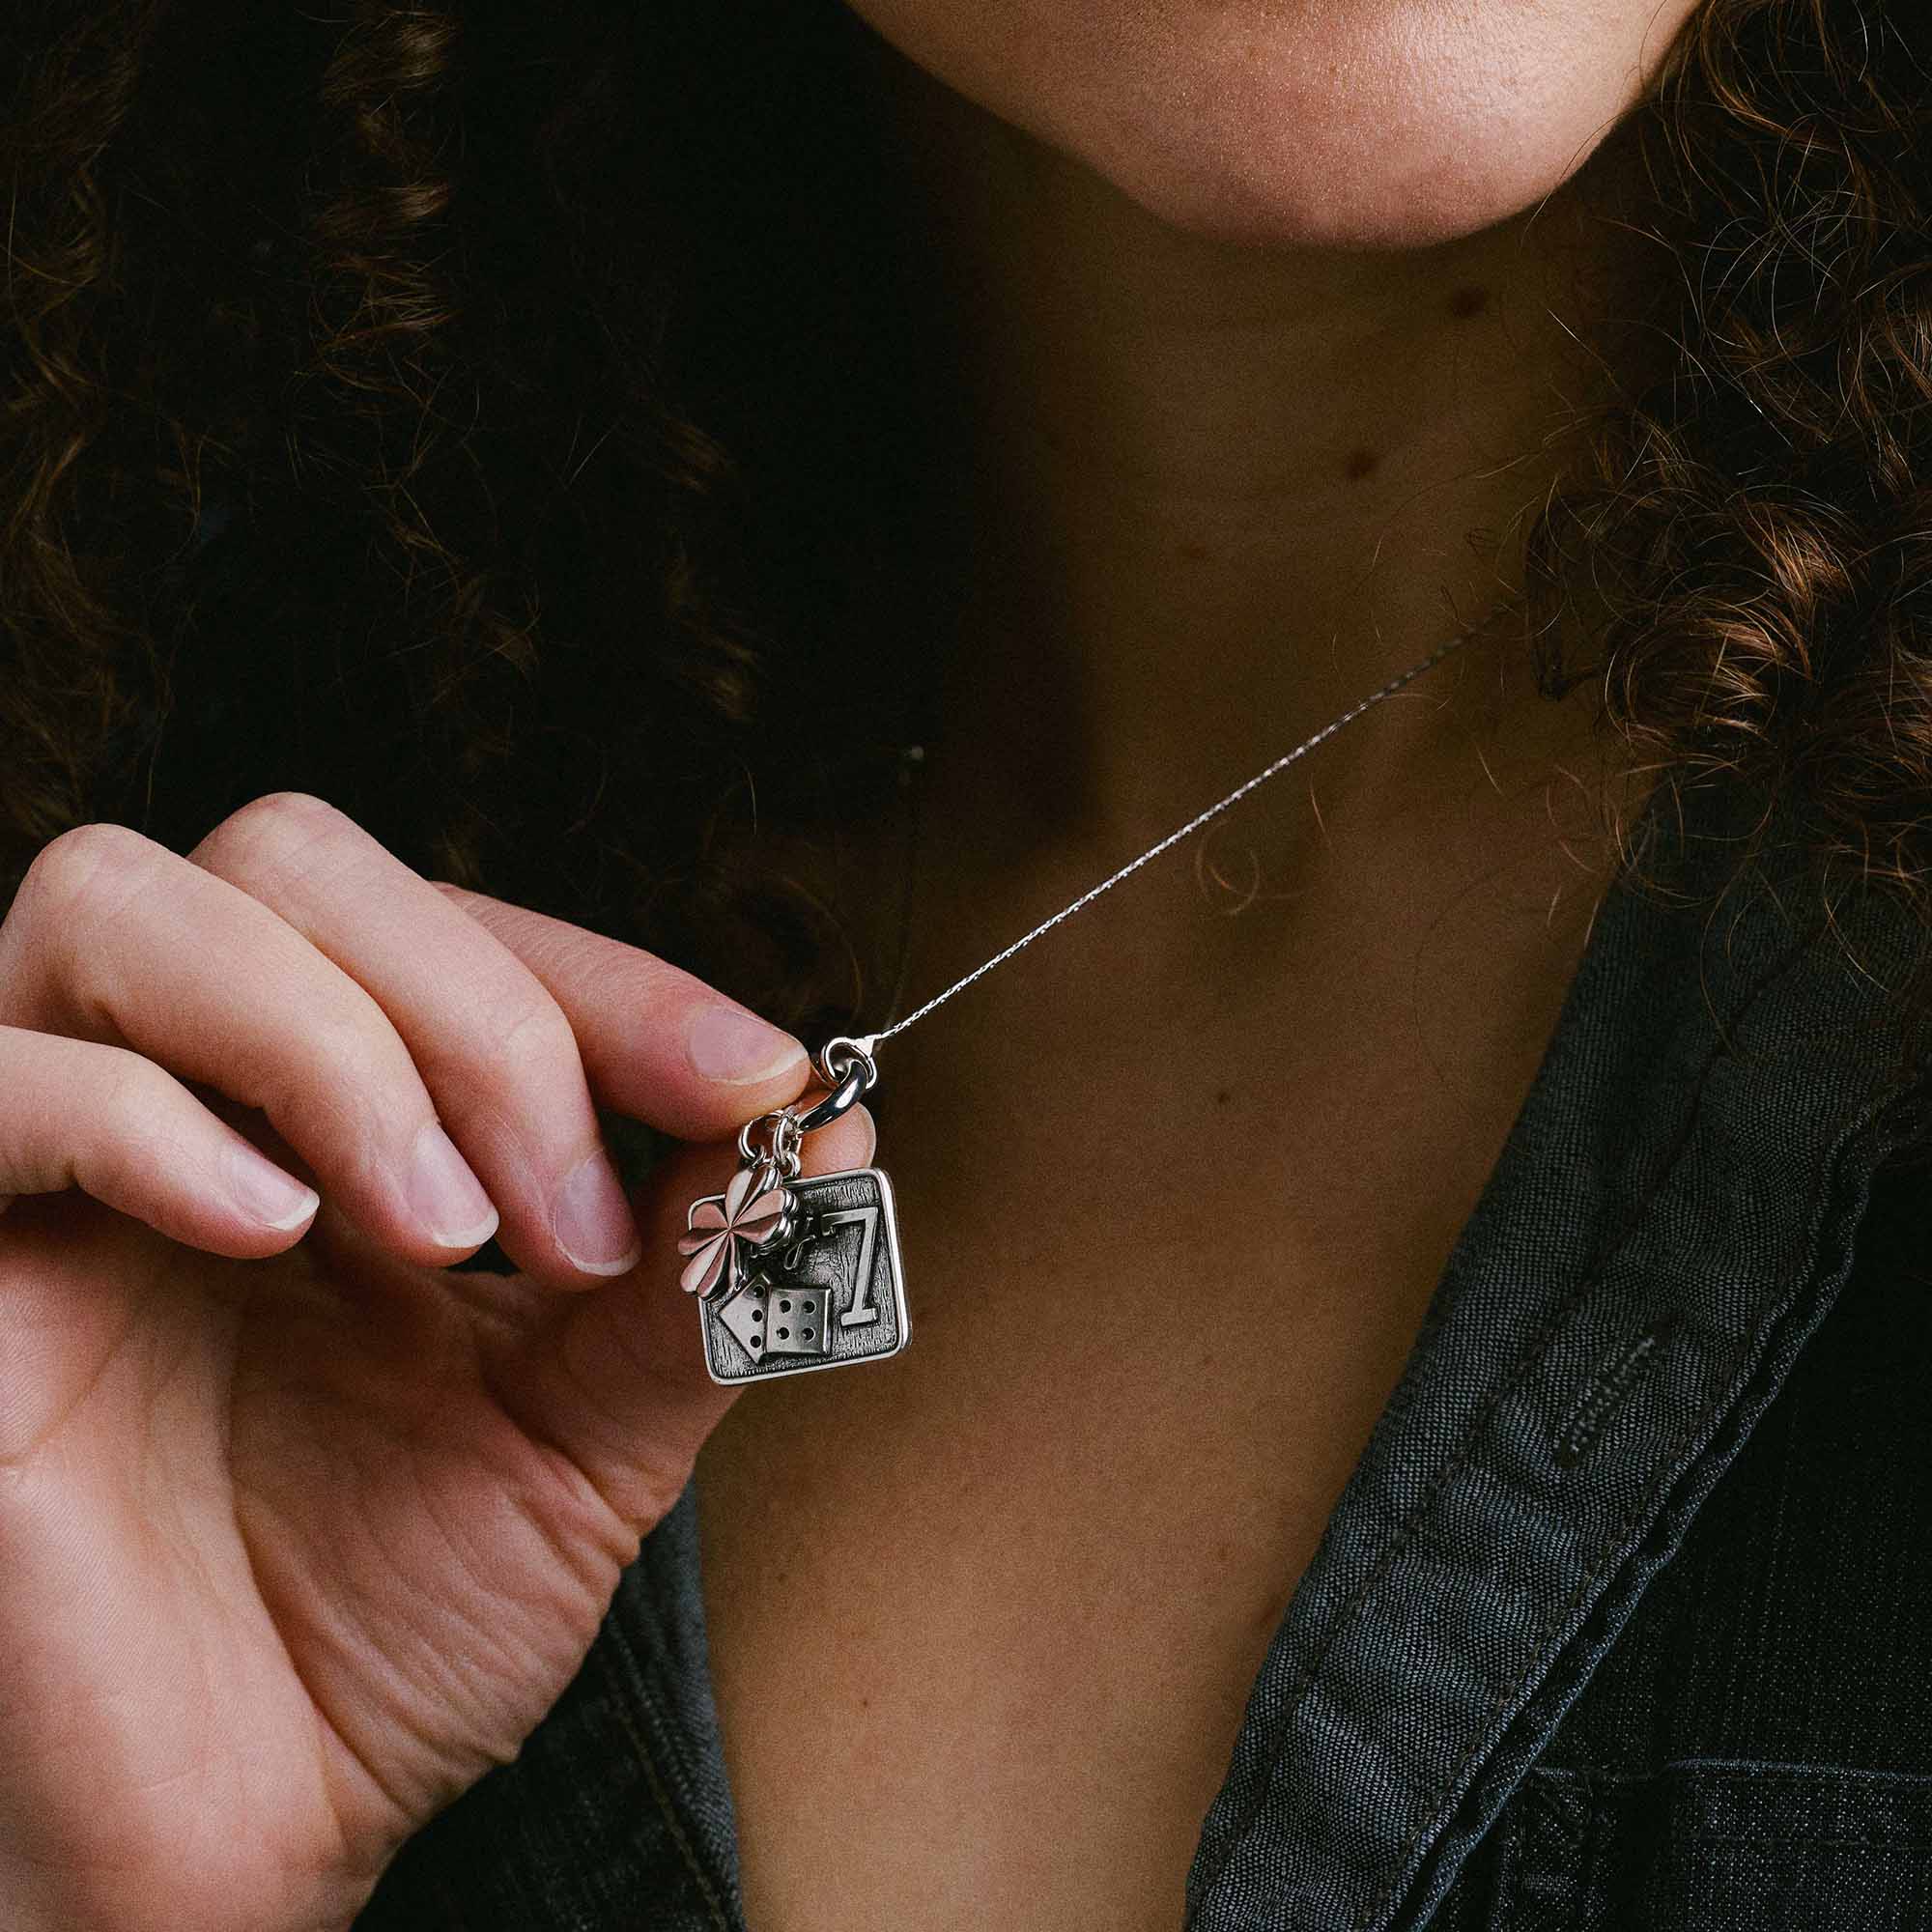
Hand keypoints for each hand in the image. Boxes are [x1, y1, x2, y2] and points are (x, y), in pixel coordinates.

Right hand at [0, 793, 870, 1931]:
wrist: (237, 1827)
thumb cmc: (398, 1626)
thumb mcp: (594, 1432)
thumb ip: (704, 1274)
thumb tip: (837, 1123)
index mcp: (366, 1109)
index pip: (469, 927)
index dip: (619, 982)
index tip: (756, 1081)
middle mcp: (209, 1091)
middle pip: (300, 857)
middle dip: (479, 1013)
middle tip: (568, 1225)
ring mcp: (67, 1161)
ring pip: (130, 901)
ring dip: (333, 1039)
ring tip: (435, 1230)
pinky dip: (149, 1122)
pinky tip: (276, 1234)